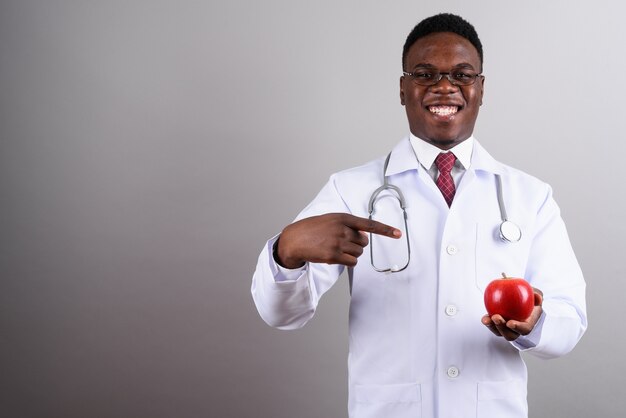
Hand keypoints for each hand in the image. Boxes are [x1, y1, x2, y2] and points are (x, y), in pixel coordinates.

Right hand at [275, 213, 401, 268]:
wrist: (294, 239)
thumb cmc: (312, 229)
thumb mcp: (330, 220)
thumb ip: (347, 225)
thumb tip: (363, 237)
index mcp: (343, 218)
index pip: (369, 224)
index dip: (385, 230)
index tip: (398, 234)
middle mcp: (342, 229)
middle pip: (364, 242)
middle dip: (356, 245)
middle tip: (341, 243)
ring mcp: (338, 242)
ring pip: (358, 253)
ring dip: (351, 254)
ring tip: (335, 249)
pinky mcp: (334, 255)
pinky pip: (352, 262)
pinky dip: (348, 261)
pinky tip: (336, 257)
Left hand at [481, 288, 543, 340]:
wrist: (520, 299)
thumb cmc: (529, 297)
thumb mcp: (536, 294)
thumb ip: (537, 295)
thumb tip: (537, 297)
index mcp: (529, 323)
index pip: (525, 328)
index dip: (518, 327)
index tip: (510, 323)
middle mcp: (518, 329)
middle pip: (510, 334)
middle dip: (502, 328)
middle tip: (496, 318)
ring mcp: (507, 328)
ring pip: (499, 332)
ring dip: (492, 327)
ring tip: (486, 319)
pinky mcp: (498, 324)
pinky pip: (492, 325)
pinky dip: (488, 322)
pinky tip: (484, 318)